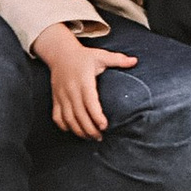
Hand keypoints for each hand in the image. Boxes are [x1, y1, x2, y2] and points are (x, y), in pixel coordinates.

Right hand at [34, 24, 133, 139]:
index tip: (105, 126)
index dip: (96, 116)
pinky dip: (64, 126)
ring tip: (90, 137)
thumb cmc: (83, 56)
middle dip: (89, 129)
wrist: (60, 53)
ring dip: (78, 130)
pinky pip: (57, 116)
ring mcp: (61, 95)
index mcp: (83, 81)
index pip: (89, 102)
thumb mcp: (101, 55)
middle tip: (100, 137)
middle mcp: (71, 90)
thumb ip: (117, 59)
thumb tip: (135, 61)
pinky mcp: (55, 98)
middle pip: (79, 114)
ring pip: (68, 118)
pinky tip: (74, 131)